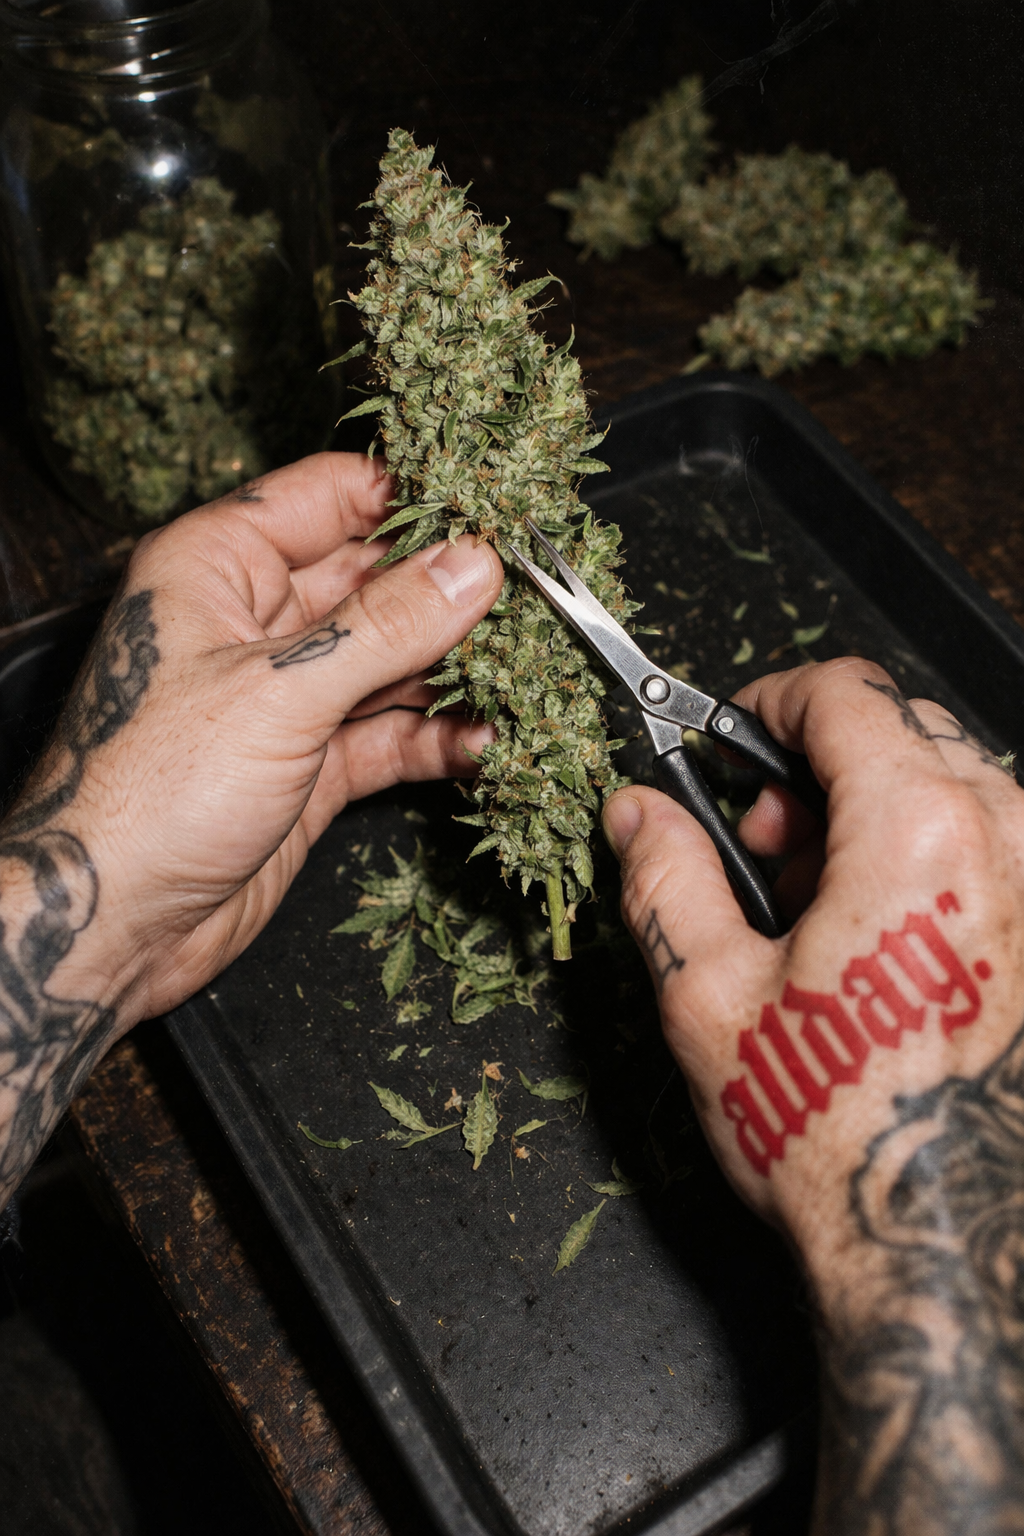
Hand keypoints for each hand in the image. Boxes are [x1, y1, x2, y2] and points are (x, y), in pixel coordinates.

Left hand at [0, 452, 502, 1201]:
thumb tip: (475, 565)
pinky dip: (437, 738)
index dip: (414, 498)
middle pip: (374, 579)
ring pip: (391, 659)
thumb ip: (387, 626)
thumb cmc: (153, 790)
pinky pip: (390, 733)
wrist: (112, 925)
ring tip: (529, 673)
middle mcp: (254, 620)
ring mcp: (287, 696)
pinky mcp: (311, 764)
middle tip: (537, 597)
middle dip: (452, 592)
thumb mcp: (280, 691)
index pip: (332, 496)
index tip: (498, 507)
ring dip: (456, 670)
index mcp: (218, 565)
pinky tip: (485, 744)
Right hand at [603, 658, 1023, 1530]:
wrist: (945, 1245)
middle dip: (815, 770)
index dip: (768, 701)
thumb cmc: (840, 1134)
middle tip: (758, 849)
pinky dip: (919, 860)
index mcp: (919, 830)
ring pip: (947, 787)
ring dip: (867, 816)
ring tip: (811, 912)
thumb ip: (665, 878)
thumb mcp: (710, 997)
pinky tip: (872, 942)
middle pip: (899, 731)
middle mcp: (1005, 841)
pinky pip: (985, 847)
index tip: (730, 739)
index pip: (844, 692)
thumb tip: (639, 814)